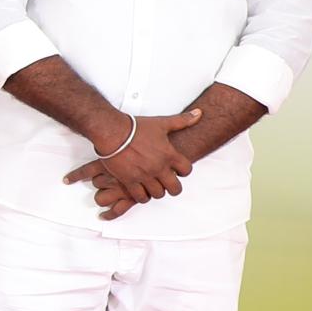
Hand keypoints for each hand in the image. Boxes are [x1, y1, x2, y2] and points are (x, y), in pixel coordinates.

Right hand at [64, 108, 200, 217]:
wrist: (112, 132)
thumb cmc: (134, 127)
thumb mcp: (161, 123)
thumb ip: (182, 120)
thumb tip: (199, 113)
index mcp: (169, 154)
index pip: (187, 170)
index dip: (184, 171)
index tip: (178, 170)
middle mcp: (159, 167)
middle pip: (175, 188)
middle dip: (173, 187)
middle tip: (168, 184)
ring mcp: (144, 175)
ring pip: (158, 194)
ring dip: (157, 192)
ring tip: (153, 187)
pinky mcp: (129, 181)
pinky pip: (140, 197)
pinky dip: (142, 196)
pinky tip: (140, 191)